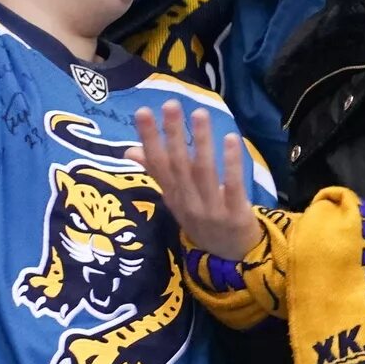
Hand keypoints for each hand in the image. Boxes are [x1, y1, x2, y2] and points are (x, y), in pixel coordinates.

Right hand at [129, 100, 264, 260]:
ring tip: (199, 114)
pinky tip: (231, 139)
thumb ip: (158, 174)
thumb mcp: (176, 200)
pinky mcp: (234, 215)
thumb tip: (129, 150)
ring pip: (203, 173)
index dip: (149, 139)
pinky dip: (231, 163)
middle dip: (173, 134)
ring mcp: (210, 210)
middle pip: (178, 166)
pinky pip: (232, 186)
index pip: (157, 165)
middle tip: (171, 104)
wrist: (230, 259)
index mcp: (172, 197)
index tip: (143, 112)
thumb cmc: (202, 220)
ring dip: (201, 142)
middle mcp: (187, 203)